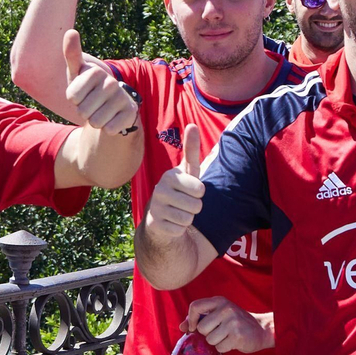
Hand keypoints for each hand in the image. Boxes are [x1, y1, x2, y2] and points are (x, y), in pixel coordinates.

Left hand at [62, 30, 136, 135]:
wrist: (110, 105)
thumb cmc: (88, 88)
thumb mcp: (76, 73)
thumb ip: (71, 54)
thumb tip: (71, 32)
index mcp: (96, 71)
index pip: (72, 97)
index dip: (73, 99)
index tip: (81, 93)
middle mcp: (111, 83)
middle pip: (83, 111)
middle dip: (83, 111)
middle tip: (91, 103)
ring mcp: (122, 97)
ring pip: (95, 121)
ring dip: (94, 121)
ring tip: (100, 111)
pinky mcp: (131, 113)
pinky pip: (109, 129)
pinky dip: (107, 128)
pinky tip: (111, 119)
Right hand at [143, 123, 203, 238]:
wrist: (160, 217)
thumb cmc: (179, 190)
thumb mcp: (187, 170)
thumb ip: (191, 149)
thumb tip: (192, 125)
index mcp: (170, 176)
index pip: (200, 189)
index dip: (199, 192)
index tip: (189, 189)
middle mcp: (159, 190)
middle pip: (196, 205)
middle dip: (195, 207)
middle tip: (184, 203)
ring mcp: (156, 208)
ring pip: (189, 218)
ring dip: (187, 218)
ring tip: (178, 212)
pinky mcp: (155, 225)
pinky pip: (180, 230)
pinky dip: (179, 229)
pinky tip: (171, 223)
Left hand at [181, 296, 273, 353]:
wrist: (261, 330)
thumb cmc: (235, 323)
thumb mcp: (218, 314)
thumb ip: (199, 318)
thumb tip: (182, 327)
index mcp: (219, 301)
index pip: (195, 306)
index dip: (191, 319)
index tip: (195, 328)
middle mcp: (226, 308)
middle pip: (201, 328)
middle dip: (207, 334)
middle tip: (219, 332)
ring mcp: (233, 322)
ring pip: (210, 339)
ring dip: (216, 342)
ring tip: (227, 337)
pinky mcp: (238, 336)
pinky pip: (220, 347)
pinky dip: (224, 348)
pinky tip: (232, 342)